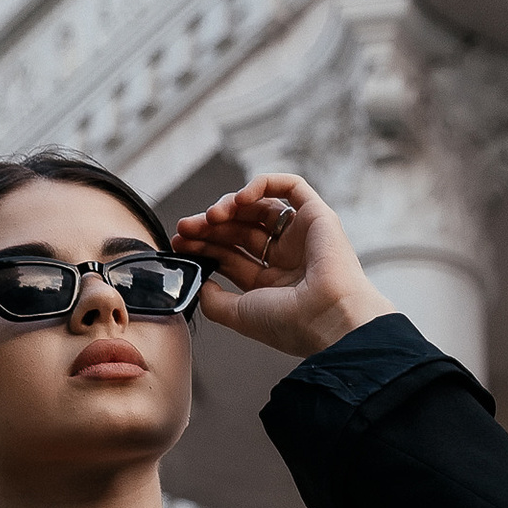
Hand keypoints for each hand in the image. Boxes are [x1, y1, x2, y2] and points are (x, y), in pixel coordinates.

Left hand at [171, 171, 394, 359]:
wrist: (327, 318)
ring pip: (260, 207)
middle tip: (187, 227)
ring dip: (230, 206)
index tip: (181, 242)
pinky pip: (291, 187)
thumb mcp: (239, 314)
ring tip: (212, 217)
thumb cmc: (289, 323)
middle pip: (240, 230)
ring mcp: (303, 236)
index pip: (232, 255)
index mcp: (272, 283)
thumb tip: (200, 281)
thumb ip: (214, 300)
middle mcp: (288, 258)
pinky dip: (262, 185)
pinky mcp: (318, 216)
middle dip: (210, 226)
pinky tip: (240, 199)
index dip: (205, 245)